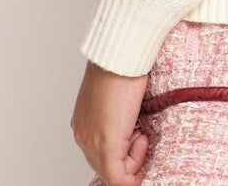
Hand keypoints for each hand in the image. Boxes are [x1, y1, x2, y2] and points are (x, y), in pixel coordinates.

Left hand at [71, 58, 149, 185]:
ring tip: (143, 131)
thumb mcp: (118, 94)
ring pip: (114, 173)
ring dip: (134, 159)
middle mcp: (83, 135)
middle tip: (143, 134)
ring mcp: (92, 141)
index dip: (124, 149)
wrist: (120, 55)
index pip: (101, 152)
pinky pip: (118, 178)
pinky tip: (144, 144)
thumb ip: (119, 114)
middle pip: (107, 166)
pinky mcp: (107, 145)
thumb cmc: (122, 66)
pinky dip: (133, 176)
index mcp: (84, 123)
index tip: (140, 134)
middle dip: (130, 157)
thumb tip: (133, 127)